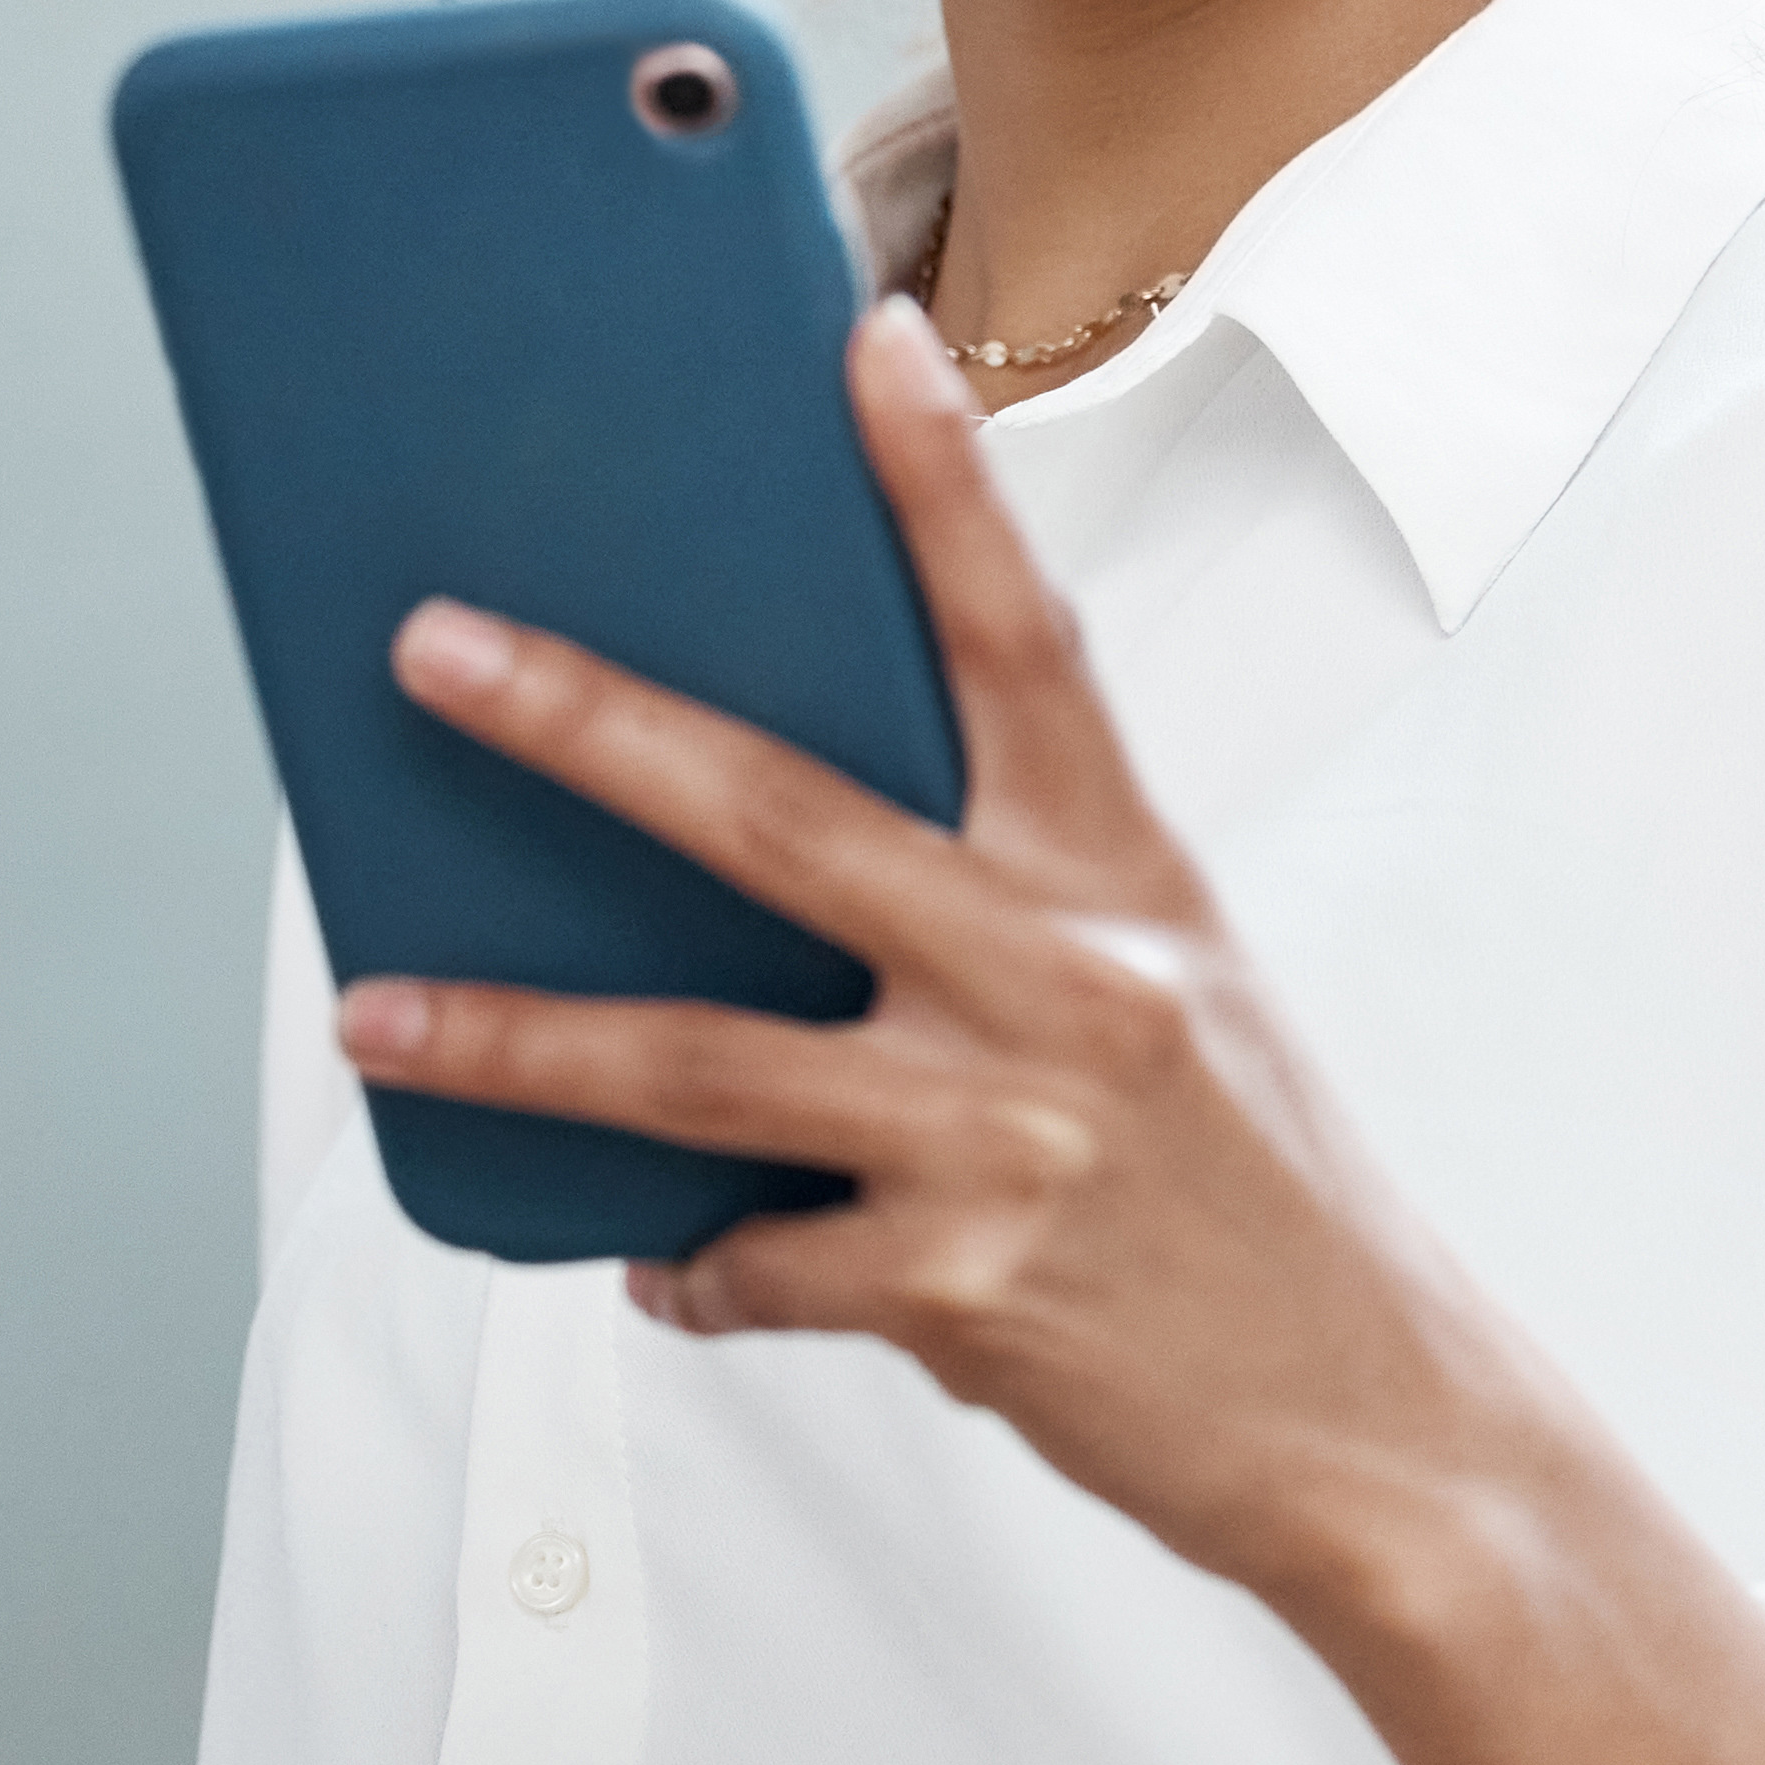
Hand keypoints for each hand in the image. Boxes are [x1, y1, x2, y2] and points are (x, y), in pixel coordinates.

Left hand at [333, 299, 1764, 1764]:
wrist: (1391, 1428)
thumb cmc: (1261, 1204)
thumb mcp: (1179, 1007)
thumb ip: (1012, 927)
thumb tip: (769, 892)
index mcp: (1131, 884)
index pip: (1026, 638)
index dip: (944, 483)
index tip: (864, 335)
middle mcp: (1072, 982)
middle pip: (779, 818)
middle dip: (585, 723)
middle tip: (431, 649)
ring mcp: (1012, 1137)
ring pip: (692, 1064)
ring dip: (508, 1039)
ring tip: (374, 1019)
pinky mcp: (963, 1292)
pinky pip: (752, 1264)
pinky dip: (697, 1270)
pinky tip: (683, 1271)